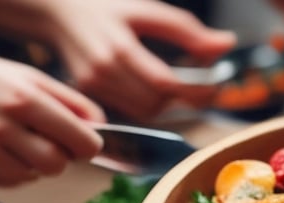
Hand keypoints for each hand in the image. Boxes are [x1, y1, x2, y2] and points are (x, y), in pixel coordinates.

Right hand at [0, 0, 236, 121]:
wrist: (57, 11)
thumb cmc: (107, 6)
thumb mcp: (148, 10)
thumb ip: (188, 31)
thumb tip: (227, 44)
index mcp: (119, 47)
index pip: (164, 83)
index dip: (194, 90)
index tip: (215, 84)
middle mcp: (103, 70)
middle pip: (155, 104)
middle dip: (184, 99)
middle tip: (203, 87)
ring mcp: (93, 85)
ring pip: (144, 112)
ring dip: (168, 104)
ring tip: (182, 87)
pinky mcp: (89, 93)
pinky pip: (130, 110)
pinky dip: (149, 104)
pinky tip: (157, 88)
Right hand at [0, 42, 103, 185]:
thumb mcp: (33, 77)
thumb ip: (72, 102)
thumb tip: (101, 127)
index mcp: (26, 100)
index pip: (82, 143)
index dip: (89, 144)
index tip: (84, 139)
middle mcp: (5, 126)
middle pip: (58, 165)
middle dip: (63, 156)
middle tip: (51, 138)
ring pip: (37, 176)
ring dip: (39, 163)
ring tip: (25, 139)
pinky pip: (14, 181)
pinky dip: (20, 170)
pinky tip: (8, 148)